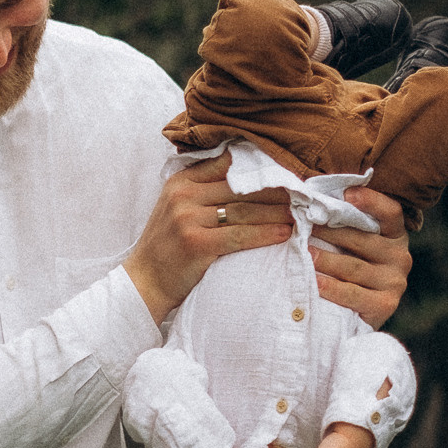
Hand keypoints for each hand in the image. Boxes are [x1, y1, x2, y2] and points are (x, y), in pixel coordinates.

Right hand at [124, 154, 292, 324]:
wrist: (144, 282)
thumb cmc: (168, 246)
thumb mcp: (177, 206)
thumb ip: (203, 188)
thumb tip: (246, 174)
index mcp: (181, 181)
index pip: (227, 164)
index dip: (259, 167)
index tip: (287, 170)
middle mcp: (183, 195)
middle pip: (240, 187)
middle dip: (275, 190)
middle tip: (303, 193)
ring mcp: (188, 219)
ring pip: (244, 211)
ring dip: (277, 213)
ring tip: (300, 214)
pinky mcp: (196, 244)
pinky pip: (240, 236)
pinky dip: (265, 234)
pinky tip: (285, 234)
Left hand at [311, 186, 410, 327]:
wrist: (357, 313)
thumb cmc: (349, 265)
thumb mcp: (352, 242)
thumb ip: (344, 221)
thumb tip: (314, 193)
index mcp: (395, 235)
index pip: (391, 212)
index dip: (371, 201)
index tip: (346, 195)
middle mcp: (401, 257)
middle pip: (364, 239)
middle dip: (330, 231)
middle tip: (303, 224)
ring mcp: (395, 282)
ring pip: (354, 267)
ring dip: (326, 258)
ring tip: (302, 251)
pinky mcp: (385, 305)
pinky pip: (354, 294)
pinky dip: (332, 288)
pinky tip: (314, 282)